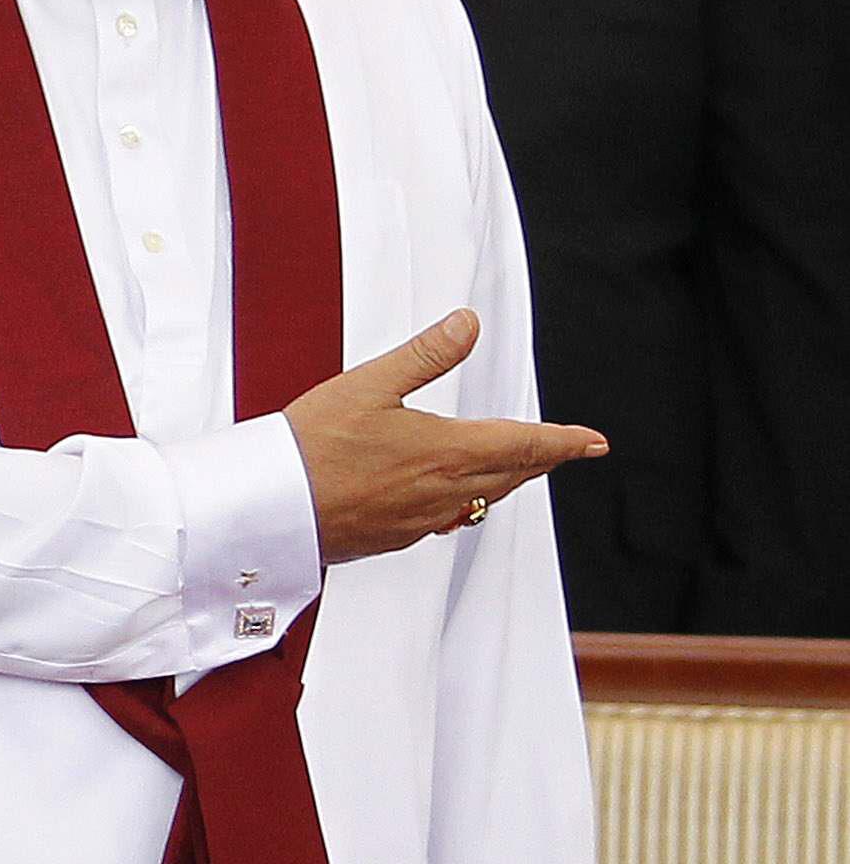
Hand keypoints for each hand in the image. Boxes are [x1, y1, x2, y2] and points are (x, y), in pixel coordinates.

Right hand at [288, 311, 604, 567]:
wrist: (268, 509)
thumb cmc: (310, 447)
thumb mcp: (369, 385)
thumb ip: (425, 355)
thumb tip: (467, 326)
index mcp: (446, 451)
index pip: (526, 445)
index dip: (565, 442)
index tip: (594, 442)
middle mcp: (442, 492)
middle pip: (511, 477)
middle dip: (541, 460)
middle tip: (562, 449)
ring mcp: (420, 520)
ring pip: (483, 501)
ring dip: (508, 482)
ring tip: (518, 468)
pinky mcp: (395, 537)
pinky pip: (449, 520)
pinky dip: (467, 502)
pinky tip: (453, 497)